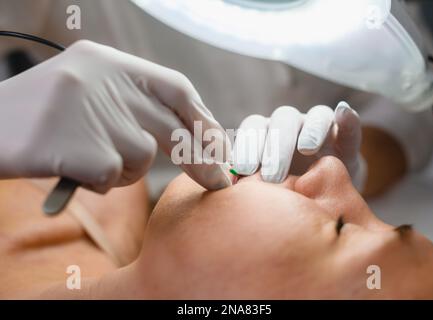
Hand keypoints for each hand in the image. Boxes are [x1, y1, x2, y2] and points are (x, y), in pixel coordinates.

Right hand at [0, 40, 230, 191]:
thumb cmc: (39, 115)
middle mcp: (104, 80)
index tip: (219, 145)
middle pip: (173, 125)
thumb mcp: (88, 92)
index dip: (203, 118)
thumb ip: (134, 104)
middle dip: (201, 158)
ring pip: (141, 156)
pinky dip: (98, 181)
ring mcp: (92, 112)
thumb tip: (192, 131)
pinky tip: (69, 167)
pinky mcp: (81, 147)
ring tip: (85, 157)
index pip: (176, 87)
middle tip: (219, 181)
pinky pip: (113, 177)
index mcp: (108, 61)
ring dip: (122, 169)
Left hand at [233, 102, 366, 190]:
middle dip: (276, 147)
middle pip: (281, 122)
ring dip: (309, 130)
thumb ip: (247, 182)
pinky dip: (347, 118)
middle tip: (272, 176)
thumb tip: (226, 185)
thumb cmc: (283, 190)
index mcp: (265, 135)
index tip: (243, 169)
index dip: (248, 145)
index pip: (253, 129)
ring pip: (313, 117)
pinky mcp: (345, 135)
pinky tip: (344, 112)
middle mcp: (290, 125)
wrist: (320, 194)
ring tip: (306, 149)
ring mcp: (318, 127)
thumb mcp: (265, 189)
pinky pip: (348, 124)